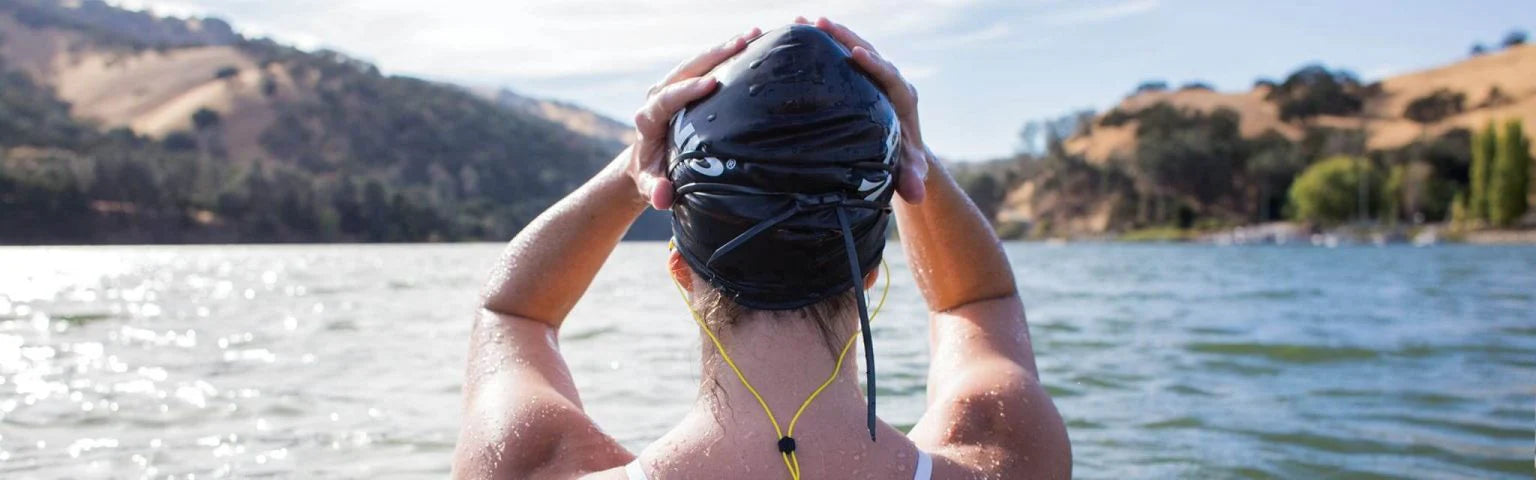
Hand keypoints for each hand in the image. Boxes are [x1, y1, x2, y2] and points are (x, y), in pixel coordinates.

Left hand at [628, 27, 761, 209]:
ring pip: (698, 62)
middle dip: (714, 56)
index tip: (710, 82)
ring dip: (725, 48)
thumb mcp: (650, 185)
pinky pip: (706, 65)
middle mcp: (659, 96)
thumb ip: (655, 190)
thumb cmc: (651, 174)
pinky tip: (752, 43)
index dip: (688, 89)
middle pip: (686, 69)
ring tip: (754, 35)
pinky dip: (727, 54)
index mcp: (648, 118)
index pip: (667, 98)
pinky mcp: (686, 85)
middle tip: (743, 43)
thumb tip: (662, 196)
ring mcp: (673, 87)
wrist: (646, 160)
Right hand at [800, 16, 930, 203]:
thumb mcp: (906, 169)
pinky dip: (826, 43)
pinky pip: (844, 53)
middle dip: (846, 37)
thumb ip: (911, 178)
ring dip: (833, 33)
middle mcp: (890, 80)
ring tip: (806, 22)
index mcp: (903, 98)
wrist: (901, 148)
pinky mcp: (861, 74)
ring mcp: (874, 74)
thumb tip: (917, 194)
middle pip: (870, 51)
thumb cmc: (903, 160)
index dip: (874, 64)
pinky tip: (801, 34)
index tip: (856, 53)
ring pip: (855, 46)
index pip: (890, 76)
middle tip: (821, 24)